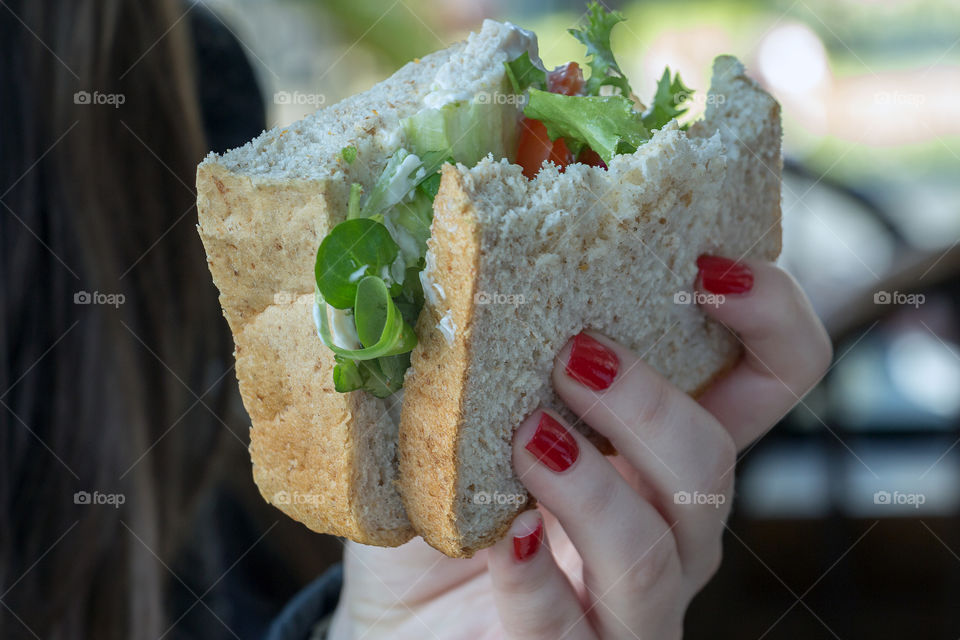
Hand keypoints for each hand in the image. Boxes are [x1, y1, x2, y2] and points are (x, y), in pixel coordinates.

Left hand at [329, 257, 830, 638]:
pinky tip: (503, 537)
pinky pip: (571, 626)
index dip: (770, 318)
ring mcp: (630, 598)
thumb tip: (454, 208)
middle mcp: (666, 520)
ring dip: (595, 485)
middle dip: (653, 403)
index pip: (769, 379)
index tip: (709, 267)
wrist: (403, 615)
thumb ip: (473, 334)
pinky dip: (538, 577)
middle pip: (713, 462)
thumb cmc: (443, 502)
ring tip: (528, 439)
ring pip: (659, 548)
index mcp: (657, 445)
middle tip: (575, 357)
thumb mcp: (459, 407)